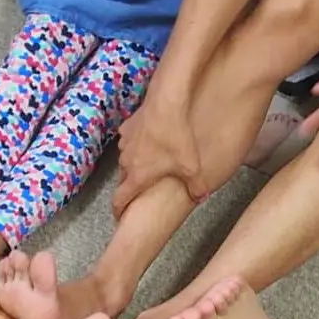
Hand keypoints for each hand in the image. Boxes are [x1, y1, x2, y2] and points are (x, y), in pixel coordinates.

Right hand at [113, 99, 204, 213]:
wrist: (166, 103)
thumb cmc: (176, 137)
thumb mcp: (191, 166)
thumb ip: (196, 186)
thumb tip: (200, 197)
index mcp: (137, 176)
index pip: (120, 199)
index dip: (118, 210)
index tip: (118, 216)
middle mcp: (125, 162)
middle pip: (124, 179)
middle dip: (131, 186)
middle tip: (142, 189)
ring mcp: (124, 143)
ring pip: (126, 160)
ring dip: (135, 164)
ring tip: (149, 162)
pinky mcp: (128, 126)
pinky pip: (130, 141)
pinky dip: (137, 144)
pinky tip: (150, 139)